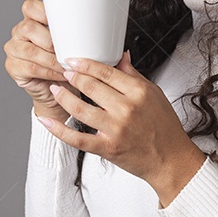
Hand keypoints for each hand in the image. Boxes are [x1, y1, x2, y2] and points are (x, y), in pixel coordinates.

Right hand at [3, 0, 80, 119]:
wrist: (60, 90)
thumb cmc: (68, 63)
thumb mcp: (76, 43)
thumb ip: (82, 29)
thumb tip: (107, 17)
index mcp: (33, 19)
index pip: (30, 6)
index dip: (42, 10)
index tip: (61, 20)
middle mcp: (20, 32)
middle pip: (28, 28)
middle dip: (50, 40)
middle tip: (67, 50)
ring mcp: (14, 49)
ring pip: (30, 50)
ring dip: (52, 59)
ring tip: (68, 66)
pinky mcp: (13, 67)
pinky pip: (31, 68)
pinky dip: (49, 72)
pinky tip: (61, 74)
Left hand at [37, 50, 205, 196]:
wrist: (170, 159)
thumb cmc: (165, 128)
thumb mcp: (154, 95)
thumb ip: (134, 76)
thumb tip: (121, 56)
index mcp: (139, 92)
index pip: (106, 72)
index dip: (86, 64)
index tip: (74, 60)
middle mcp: (126, 109)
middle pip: (91, 87)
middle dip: (72, 77)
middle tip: (63, 71)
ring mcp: (115, 129)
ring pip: (80, 108)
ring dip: (63, 97)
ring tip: (55, 89)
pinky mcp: (107, 148)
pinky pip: (77, 138)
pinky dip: (58, 129)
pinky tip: (47, 121)